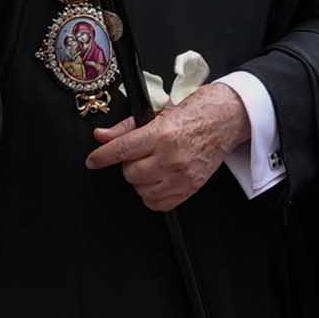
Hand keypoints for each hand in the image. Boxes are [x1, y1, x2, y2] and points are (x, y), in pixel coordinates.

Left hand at [86, 82, 247, 213]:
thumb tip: (101, 136)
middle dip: (128, 165)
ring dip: (141, 180)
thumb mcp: (158, 113)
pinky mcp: (191, 188)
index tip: (92, 161)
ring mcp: (182, 175)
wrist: (226, 120)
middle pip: (131, 173)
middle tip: (138, 154)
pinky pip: (159, 204)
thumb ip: (126, 128)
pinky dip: (152, 195)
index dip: (102, 157)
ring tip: (151, 166)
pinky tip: (158, 181)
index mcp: (161, 134)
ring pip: (142, 190)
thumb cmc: (194, 113)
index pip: (122, 150)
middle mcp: (171, 157)